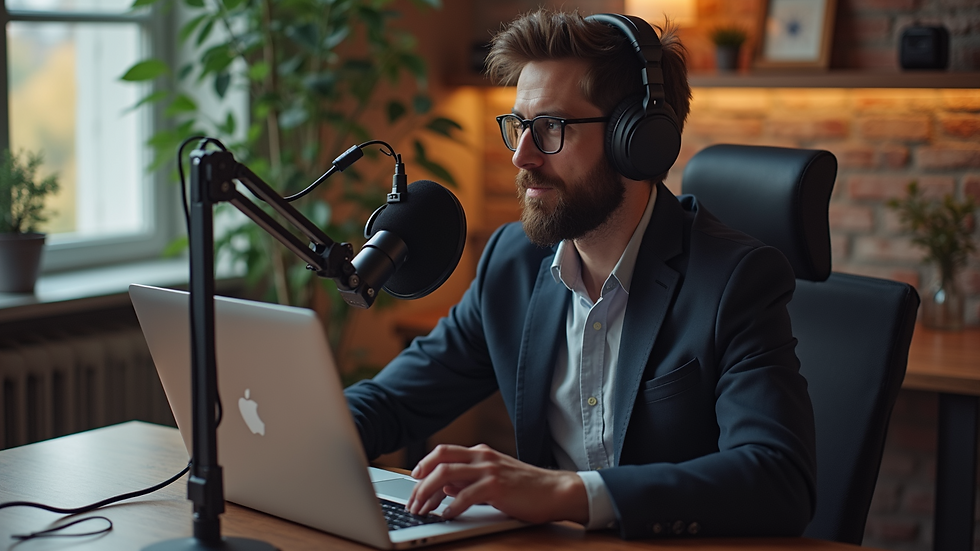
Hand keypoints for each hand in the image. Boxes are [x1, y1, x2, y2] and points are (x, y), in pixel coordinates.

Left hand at [406, 443, 588, 524]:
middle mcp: (482, 456)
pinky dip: (452, 506)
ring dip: (429, 493)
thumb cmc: (525, 489)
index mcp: (480, 453)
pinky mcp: (496, 486)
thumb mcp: (493, 480)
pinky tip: (446, 516)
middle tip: (412, 501)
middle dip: (420, 480)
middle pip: (440, 458)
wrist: (555, 491)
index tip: (413, 482)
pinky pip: (465, 495)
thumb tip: (445, 488)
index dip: (424, 466)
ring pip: (447, 474)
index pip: (443, 453)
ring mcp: (489, 470)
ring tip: (422, 510)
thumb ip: (469, 481)